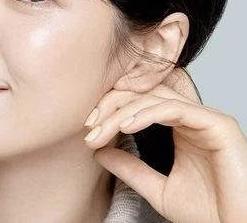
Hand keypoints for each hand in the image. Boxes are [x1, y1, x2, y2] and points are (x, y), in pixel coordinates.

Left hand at [83, 82, 246, 222]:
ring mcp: (205, 118)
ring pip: (154, 98)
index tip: (88, 129)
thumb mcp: (157, 187)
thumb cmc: (208, 214)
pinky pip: (174, 108)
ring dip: (122, 111)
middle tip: (89, 125)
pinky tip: (124, 126)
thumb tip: (98, 151)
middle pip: (143, 94)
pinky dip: (145, 113)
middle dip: (112, 106)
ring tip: (100, 129)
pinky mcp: (217, 124)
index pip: (139, 103)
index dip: (111, 110)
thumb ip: (130, 167)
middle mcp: (191, 117)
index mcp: (179, 128)